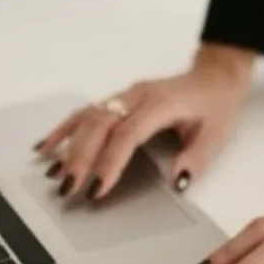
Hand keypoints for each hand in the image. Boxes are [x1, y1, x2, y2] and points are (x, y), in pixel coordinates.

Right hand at [34, 43, 255, 200]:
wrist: (215, 75)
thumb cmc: (215, 104)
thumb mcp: (216, 134)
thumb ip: (196, 159)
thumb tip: (178, 183)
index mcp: (160, 105)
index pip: (127, 135)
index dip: (110, 162)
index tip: (97, 188)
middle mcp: (137, 97)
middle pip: (100, 126)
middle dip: (80, 158)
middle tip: (67, 187)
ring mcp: (125, 96)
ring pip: (88, 117)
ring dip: (67, 145)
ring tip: (51, 172)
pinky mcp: (118, 99)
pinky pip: (86, 112)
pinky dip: (64, 129)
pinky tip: (47, 145)